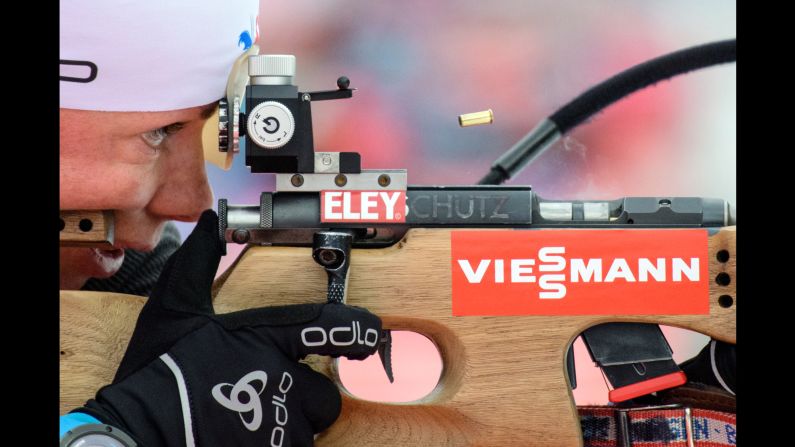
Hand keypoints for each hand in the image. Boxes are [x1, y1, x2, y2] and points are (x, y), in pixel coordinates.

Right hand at [75, 210, 381, 446]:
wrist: (136, 433)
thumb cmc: (157, 372)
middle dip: (306, 392)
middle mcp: (283, 381)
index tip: (370, 334)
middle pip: (325, 391)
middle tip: (269, 389)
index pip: (330, 327)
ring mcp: (281, 424)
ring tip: (250, 413)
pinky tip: (246, 433)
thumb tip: (209, 223)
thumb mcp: (174, 309)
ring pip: (311, 424)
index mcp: (266, 339)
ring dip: (292, 420)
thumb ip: (198, 264)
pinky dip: (277, 442)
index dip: (358, 329)